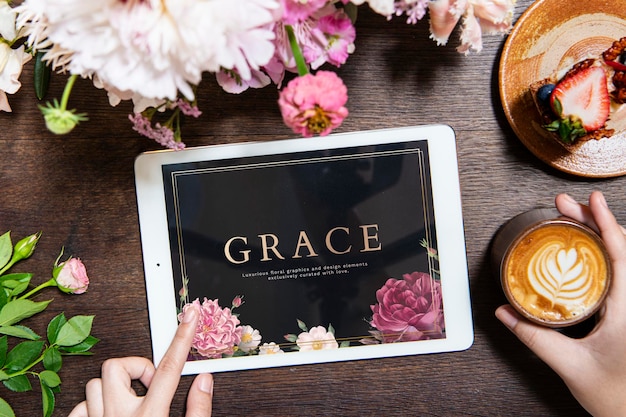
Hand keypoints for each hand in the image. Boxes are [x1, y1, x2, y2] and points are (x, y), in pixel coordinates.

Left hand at [68, 306, 212, 416]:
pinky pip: (80, 406)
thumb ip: (199, 410)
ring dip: (112, 389)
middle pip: (118, 366)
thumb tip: (204, 381)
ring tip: (128, 405)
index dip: (182, 338)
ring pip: (95, 384)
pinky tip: (107, 414)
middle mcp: (119, 416)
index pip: (169, 368)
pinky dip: (93, 406)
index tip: (189, 315)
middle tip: (147, 387)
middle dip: (134, 370)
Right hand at [496, 191, 625, 416]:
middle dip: (594, 222)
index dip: (606, 224)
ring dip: (599, 237)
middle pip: (620, 250)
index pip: (621, 256)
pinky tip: (585, 254)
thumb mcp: (570, 365)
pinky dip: (603, 257)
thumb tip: (506, 313)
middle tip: (567, 206)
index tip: (593, 201)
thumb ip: (535, 337)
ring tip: (575, 220)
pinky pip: (619, 275)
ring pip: (622, 261)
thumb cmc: (618, 398)